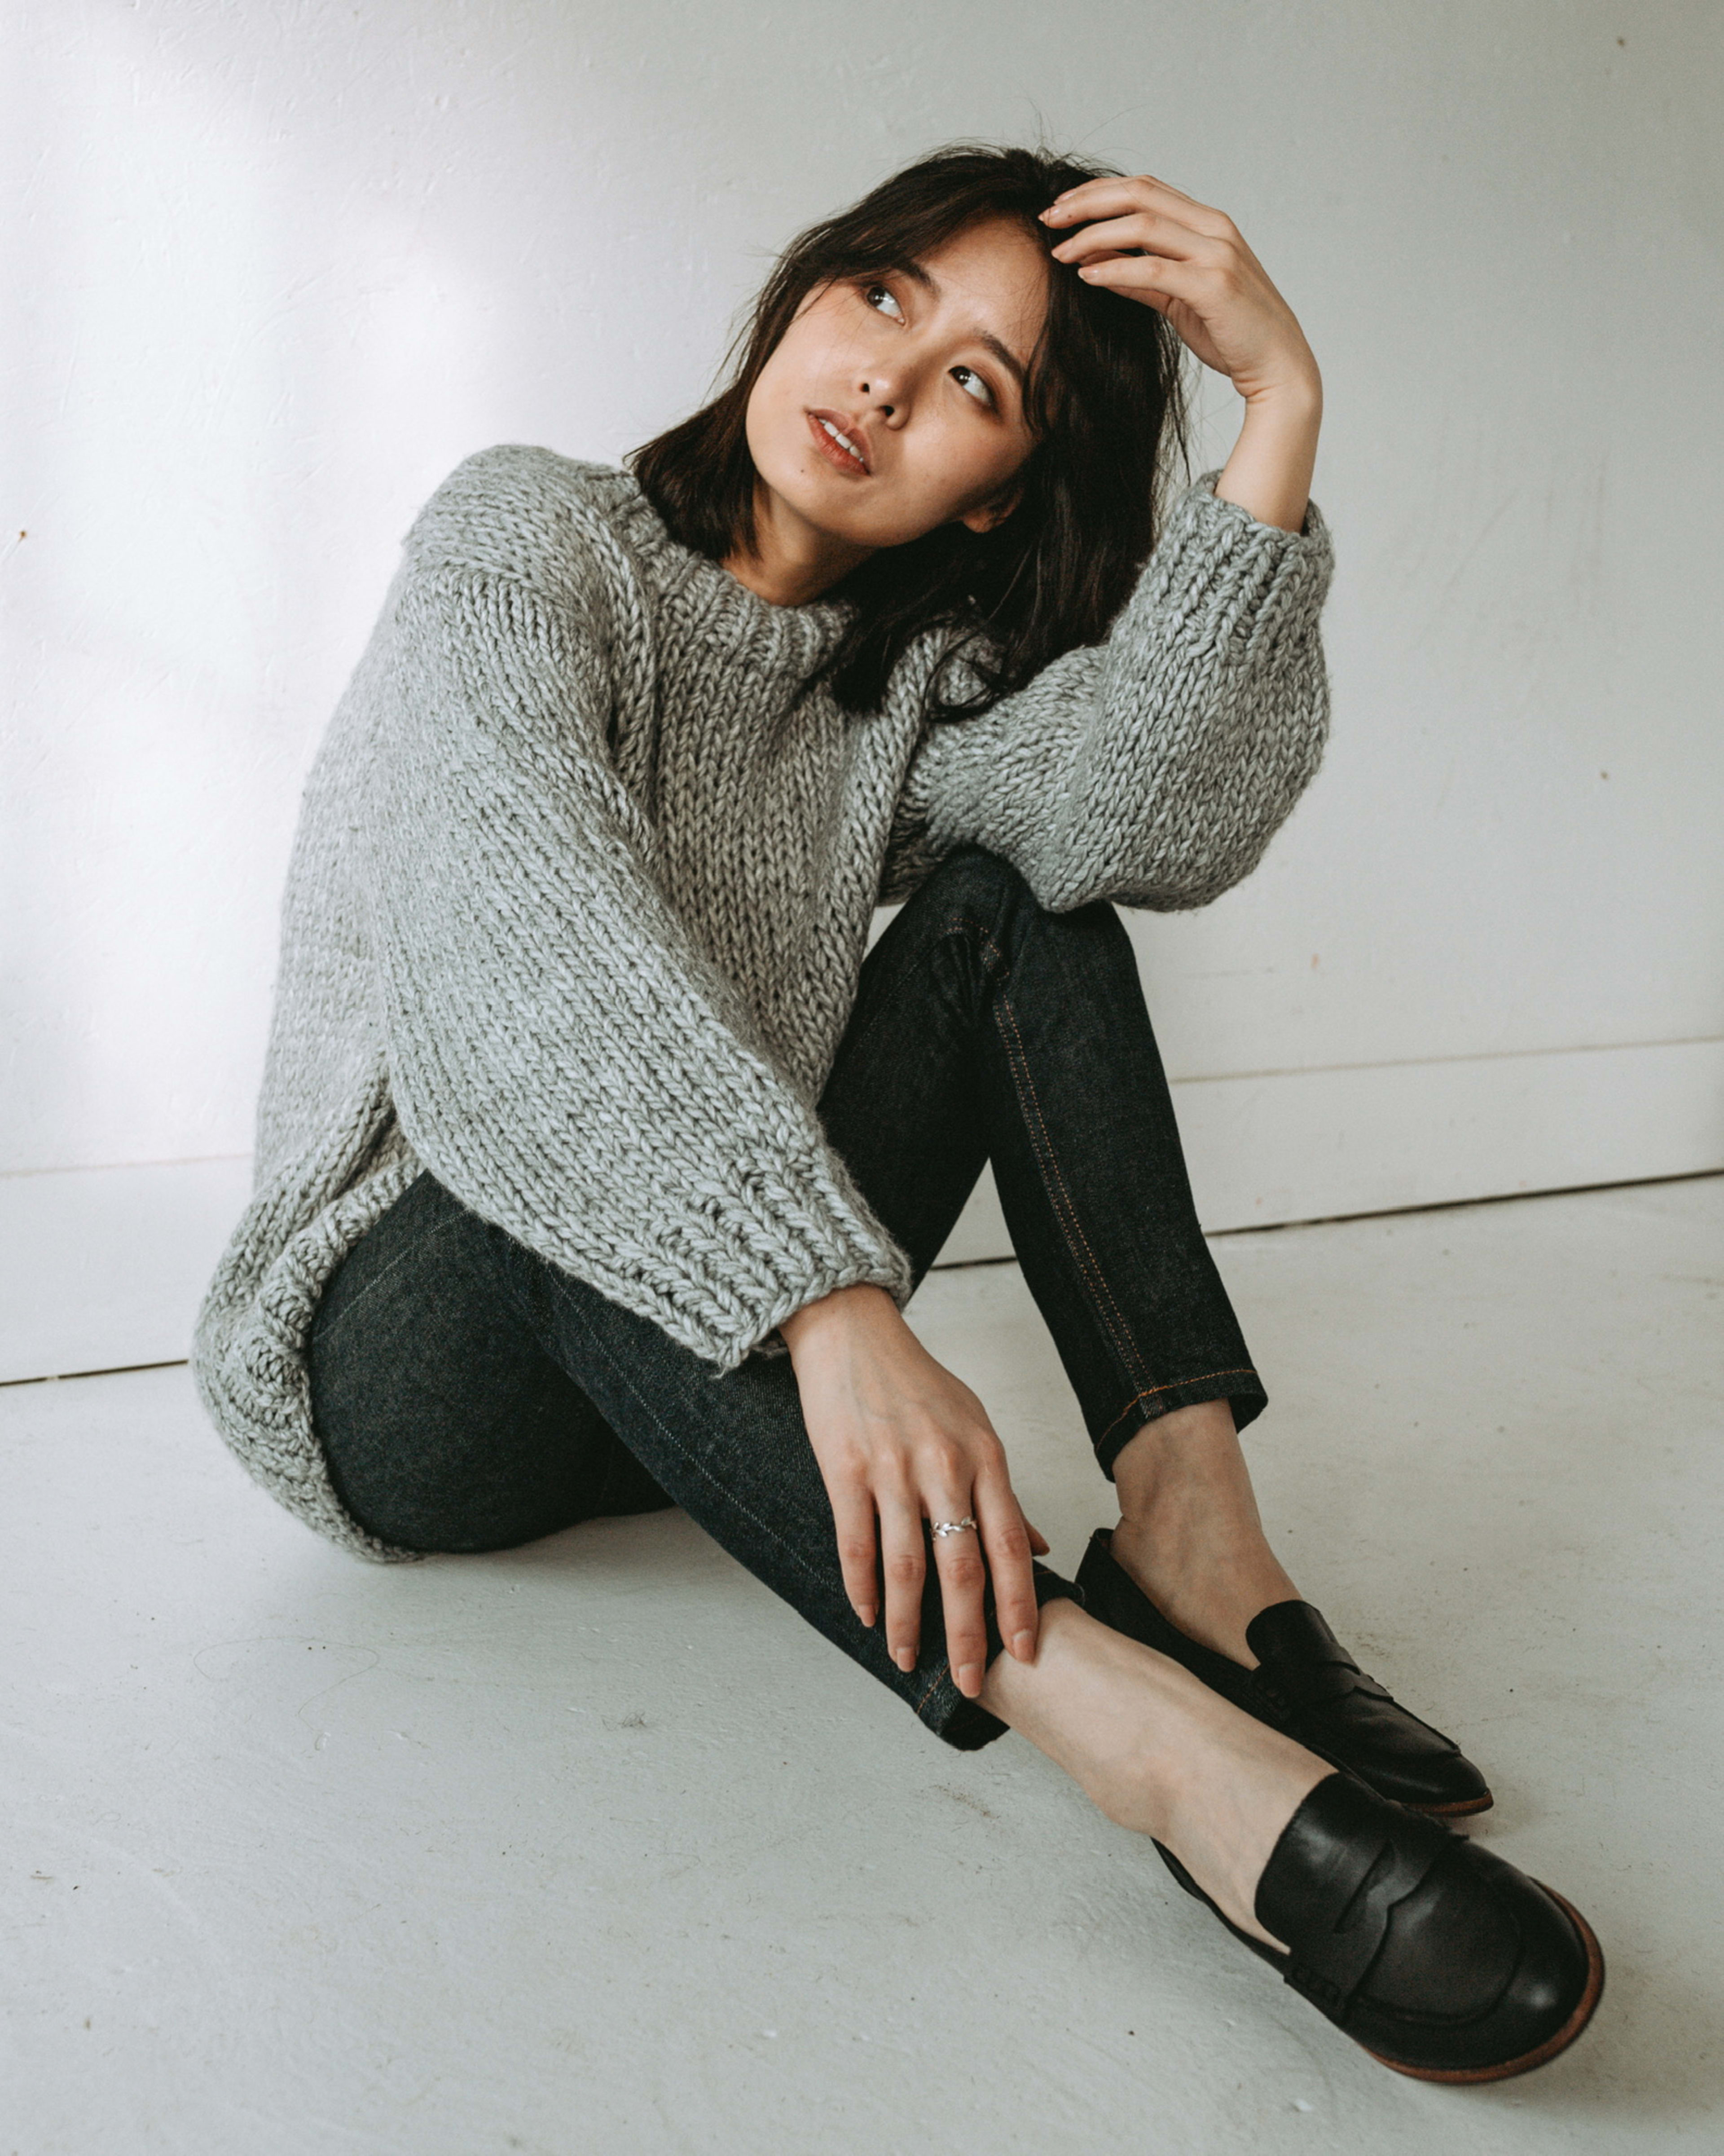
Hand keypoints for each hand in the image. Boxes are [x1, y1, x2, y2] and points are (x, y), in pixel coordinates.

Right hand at [779, 1284, 1050, 1698]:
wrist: (853, 1334)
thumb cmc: (920, 1384)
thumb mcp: (977, 1427)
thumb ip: (1004, 1492)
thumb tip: (1042, 1547)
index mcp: (986, 1457)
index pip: (1012, 1546)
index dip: (1021, 1605)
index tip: (1027, 1652)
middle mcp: (944, 1466)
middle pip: (962, 1568)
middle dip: (968, 1635)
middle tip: (970, 1681)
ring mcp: (893, 1469)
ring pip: (905, 1567)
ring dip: (907, 1623)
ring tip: (908, 1659)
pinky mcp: (845, 1469)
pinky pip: (856, 1544)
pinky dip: (861, 1589)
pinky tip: (867, 1616)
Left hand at [1041, 175, 1319, 409]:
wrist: (1277, 365)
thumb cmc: (1231, 333)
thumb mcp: (1178, 299)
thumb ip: (1142, 278)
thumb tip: (1096, 264)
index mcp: (1208, 223)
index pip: (1145, 188)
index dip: (1098, 192)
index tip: (1061, 209)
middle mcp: (1214, 229)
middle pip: (1140, 194)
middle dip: (1088, 202)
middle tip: (1048, 219)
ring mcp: (1216, 254)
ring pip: (1143, 224)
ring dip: (1093, 235)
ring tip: (1059, 253)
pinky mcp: (1213, 286)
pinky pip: (1153, 269)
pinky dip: (1115, 268)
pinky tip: (1086, 276)